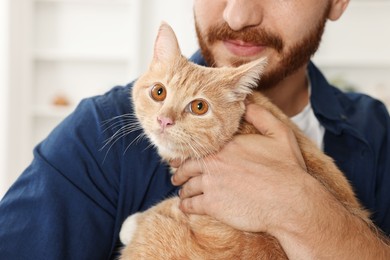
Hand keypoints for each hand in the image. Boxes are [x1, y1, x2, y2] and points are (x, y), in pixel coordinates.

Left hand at [171, 103, 309, 232]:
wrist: (290, 201)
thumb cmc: (287, 168)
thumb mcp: (279, 133)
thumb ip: (260, 115)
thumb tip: (246, 102)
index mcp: (227, 146)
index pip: (199, 148)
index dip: (189, 152)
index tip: (182, 157)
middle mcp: (214, 163)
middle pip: (187, 167)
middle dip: (180, 172)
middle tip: (177, 176)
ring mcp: (211, 184)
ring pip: (187, 186)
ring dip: (183, 190)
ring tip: (183, 193)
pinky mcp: (212, 205)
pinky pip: (190, 205)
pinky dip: (186, 206)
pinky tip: (186, 207)